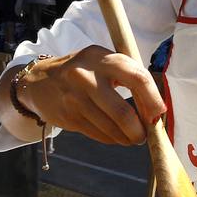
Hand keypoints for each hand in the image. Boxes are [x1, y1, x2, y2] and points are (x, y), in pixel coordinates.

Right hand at [18, 45, 164, 145]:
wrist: (39, 81)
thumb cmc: (82, 72)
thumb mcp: (101, 61)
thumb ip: (128, 77)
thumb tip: (155, 109)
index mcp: (102, 57)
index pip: (138, 78)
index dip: (153, 100)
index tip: (157, 114)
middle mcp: (87, 76)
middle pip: (122, 112)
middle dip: (138, 129)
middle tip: (144, 135)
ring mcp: (75, 97)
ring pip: (111, 127)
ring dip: (126, 138)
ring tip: (131, 137)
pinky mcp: (68, 115)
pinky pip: (98, 134)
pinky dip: (112, 139)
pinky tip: (114, 136)